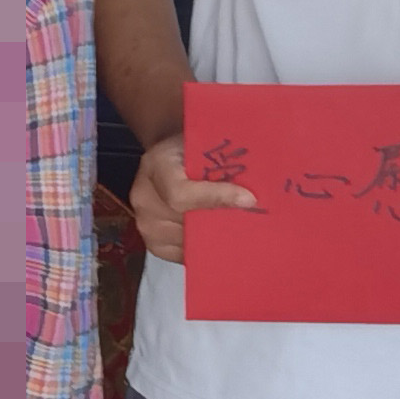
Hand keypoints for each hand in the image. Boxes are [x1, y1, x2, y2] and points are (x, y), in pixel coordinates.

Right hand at [127, 133, 258, 266]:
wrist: (174, 158)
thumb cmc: (194, 148)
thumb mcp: (207, 143)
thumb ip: (225, 161)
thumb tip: (254, 189)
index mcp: (156, 164)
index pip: (181, 193)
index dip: (217, 198)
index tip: (250, 200)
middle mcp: (143, 197)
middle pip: (188, 222)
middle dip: (224, 221)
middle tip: (256, 218)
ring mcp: (146, 224)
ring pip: (190, 242)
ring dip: (218, 237)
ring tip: (240, 226)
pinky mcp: (154, 245)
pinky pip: (185, 255)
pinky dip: (207, 249)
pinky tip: (222, 238)